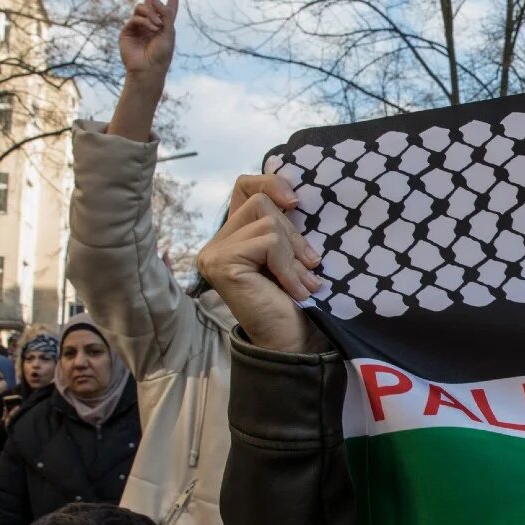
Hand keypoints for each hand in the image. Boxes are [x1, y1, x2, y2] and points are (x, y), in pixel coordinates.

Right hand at [119, 0, 178, 77]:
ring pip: (142, 7)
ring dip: (151, 14)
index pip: (168, 9)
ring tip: (157, 26)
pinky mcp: (128, 30)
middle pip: (150, 1)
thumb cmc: (162, 54)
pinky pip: (135, 18)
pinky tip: (152, 28)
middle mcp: (151, 23)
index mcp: (164, 26)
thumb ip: (164, 14)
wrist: (148, 69)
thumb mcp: (169, 33)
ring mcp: (138, 26)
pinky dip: (145, 21)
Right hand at [196, 174, 327, 353]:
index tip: (297, 203)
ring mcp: (214, 253)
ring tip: (303, 281)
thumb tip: (295, 194)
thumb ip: (282, 225)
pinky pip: (268, 242)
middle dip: (293, 233)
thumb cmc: (293, 301)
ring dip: (293, 252)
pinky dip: (289, 265)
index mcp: (231, 236)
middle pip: (260, 202)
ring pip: (267, 220)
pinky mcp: (222, 262)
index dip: (271, 182)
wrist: (291, 342)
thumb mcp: (290, 252)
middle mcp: (215, 243)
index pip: (244, 186)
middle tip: (310, 266)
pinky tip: (296, 290)